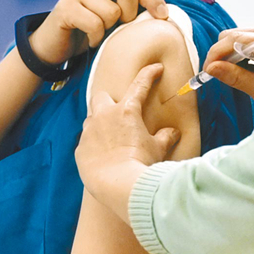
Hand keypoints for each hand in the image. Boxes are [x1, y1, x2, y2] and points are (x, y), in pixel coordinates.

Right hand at [29, 0, 168, 64]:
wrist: (54, 45)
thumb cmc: (88, 28)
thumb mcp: (114, 14)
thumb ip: (132, 6)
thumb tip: (162, 13)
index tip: (163, 16)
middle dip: (128, 13)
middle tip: (116, 25)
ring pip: (112, 11)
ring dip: (108, 29)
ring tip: (97, 31)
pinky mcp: (65, 7)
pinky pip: (95, 24)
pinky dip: (95, 37)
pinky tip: (88, 38)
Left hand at [75, 63, 180, 223]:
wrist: (118, 185)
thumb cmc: (141, 164)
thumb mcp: (158, 149)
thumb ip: (165, 137)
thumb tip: (173, 132)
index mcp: (126, 110)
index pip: (140, 84)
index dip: (149, 74)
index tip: (156, 67)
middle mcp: (105, 116)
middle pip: (101, 96)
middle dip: (108, 100)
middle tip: (117, 110)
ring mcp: (90, 131)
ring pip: (91, 119)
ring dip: (99, 124)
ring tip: (110, 137)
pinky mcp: (80, 148)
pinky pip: (85, 141)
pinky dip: (94, 145)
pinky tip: (102, 156)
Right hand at [203, 25, 253, 110]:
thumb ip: (233, 76)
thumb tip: (211, 68)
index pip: (233, 40)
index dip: (216, 55)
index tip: (207, 72)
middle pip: (232, 36)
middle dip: (222, 55)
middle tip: (218, 75)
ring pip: (236, 38)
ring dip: (230, 55)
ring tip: (235, 74)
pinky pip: (245, 41)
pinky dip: (239, 55)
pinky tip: (244, 69)